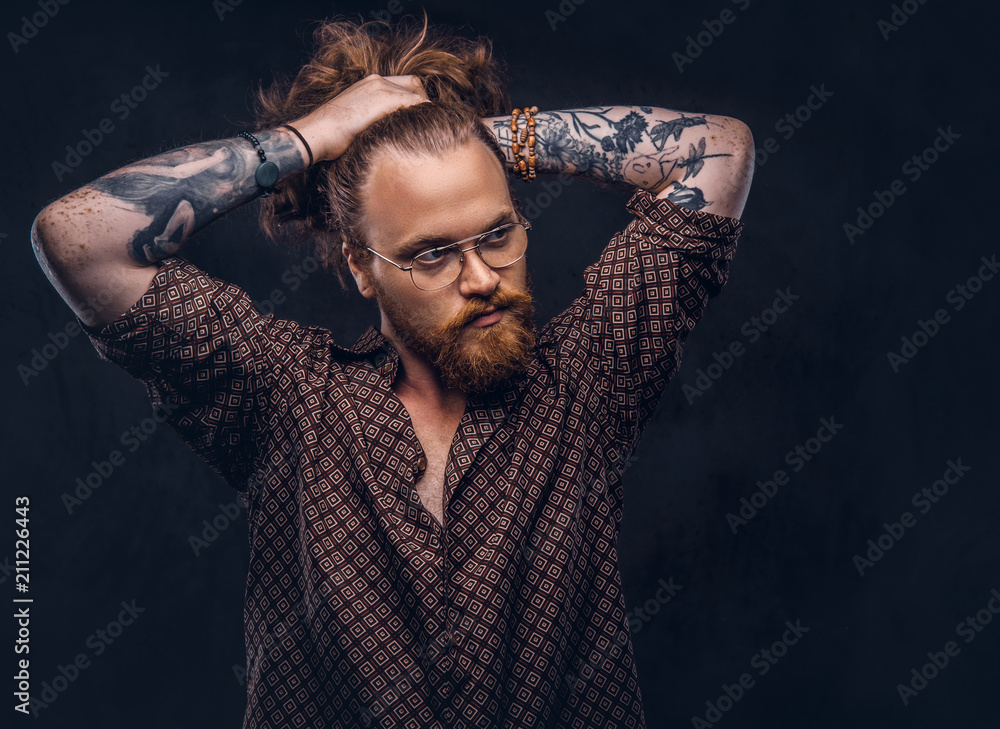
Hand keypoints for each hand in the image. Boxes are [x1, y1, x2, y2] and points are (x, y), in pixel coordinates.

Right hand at [288, 74, 428, 162]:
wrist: (318, 133)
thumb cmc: (332, 135)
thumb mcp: (355, 121)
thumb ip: (373, 118)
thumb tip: (389, 132)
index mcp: (369, 83)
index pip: (404, 84)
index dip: (415, 98)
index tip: (419, 116)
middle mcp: (377, 81)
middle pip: (415, 84)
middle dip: (423, 102)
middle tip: (427, 123)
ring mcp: (382, 88)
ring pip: (417, 94)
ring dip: (425, 111)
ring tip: (428, 129)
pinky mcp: (386, 99)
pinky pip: (416, 103)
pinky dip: (423, 115)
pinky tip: (424, 131)